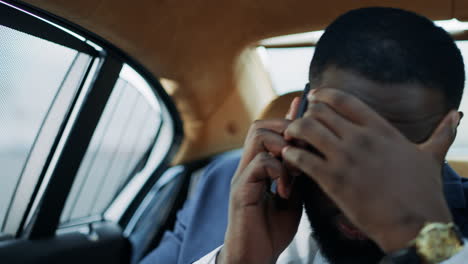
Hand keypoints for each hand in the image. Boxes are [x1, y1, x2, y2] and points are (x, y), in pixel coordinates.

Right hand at [219, 98, 301, 263]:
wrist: (253, 258)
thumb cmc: (272, 230)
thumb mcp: (292, 197)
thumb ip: (296, 175)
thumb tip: (309, 154)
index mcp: (259, 167)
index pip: (269, 130)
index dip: (287, 117)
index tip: (304, 107)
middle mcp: (248, 167)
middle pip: (260, 126)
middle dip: (285, 128)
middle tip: (303, 145)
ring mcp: (243, 177)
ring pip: (258, 138)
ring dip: (283, 146)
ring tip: (295, 167)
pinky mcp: (241, 191)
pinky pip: (260, 164)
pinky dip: (279, 171)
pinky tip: (286, 189)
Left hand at [282, 88, 458, 251]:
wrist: (416, 226)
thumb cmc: (424, 192)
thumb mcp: (431, 156)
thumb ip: (442, 133)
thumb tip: (458, 115)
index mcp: (380, 129)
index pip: (344, 100)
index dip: (324, 95)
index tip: (314, 97)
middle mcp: (361, 138)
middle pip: (320, 112)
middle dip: (306, 115)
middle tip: (300, 123)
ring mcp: (345, 158)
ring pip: (306, 129)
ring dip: (294, 132)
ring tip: (290, 139)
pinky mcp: (333, 180)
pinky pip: (301, 159)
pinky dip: (290, 156)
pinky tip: (289, 158)